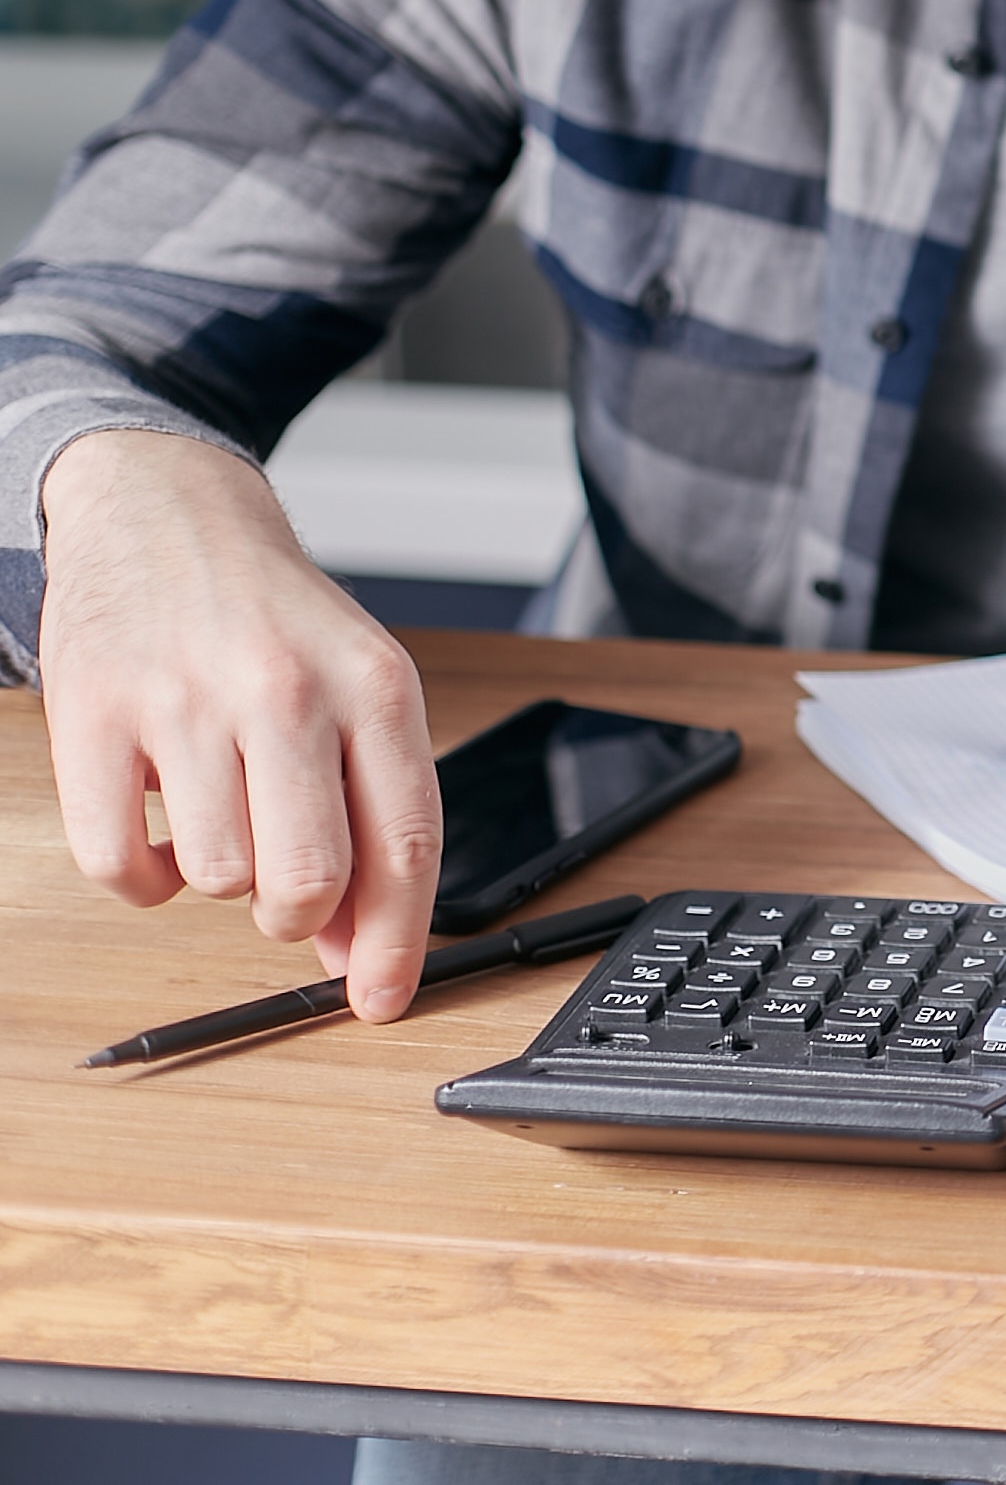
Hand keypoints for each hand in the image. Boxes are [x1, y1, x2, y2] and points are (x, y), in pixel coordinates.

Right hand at [37, 430, 439, 1016]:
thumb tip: (363, 949)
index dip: (398, 941)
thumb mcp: (356, 692)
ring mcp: (185, 701)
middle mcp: (287, 692)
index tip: (385, 1000)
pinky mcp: (92, 715)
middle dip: (300, 916)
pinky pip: (118, 865)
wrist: (166, 513)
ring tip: (221, 812)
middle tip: (286, 890)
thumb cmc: (274, 621)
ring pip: (217, 880)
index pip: (405, 844)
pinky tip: (160, 825)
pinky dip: (141, 875)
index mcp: (376, 687)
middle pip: (308, 882)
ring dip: (219, 876)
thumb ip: (371, 812)